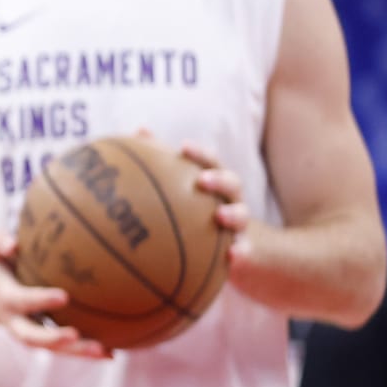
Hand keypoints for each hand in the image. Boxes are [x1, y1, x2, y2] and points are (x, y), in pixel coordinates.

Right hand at [0, 232, 107, 358]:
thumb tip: (14, 244)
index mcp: (5, 298)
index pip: (22, 301)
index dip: (40, 300)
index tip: (64, 296)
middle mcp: (15, 321)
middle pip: (32, 337)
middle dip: (53, 339)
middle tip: (76, 335)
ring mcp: (30, 333)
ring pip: (51, 349)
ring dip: (76, 352)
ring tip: (104, 352)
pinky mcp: (43, 339)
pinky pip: (63, 349)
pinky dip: (85, 353)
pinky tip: (112, 353)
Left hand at [171, 140, 255, 271]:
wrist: (247, 251)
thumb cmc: (207, 214)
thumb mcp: (191, 192)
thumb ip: (166, 166)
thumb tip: (139, 131)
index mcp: (217, 184)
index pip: (210, 162)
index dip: (199, 153)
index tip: (183, 146)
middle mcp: (232, 200)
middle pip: (232, 183)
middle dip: (219, 179)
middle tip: (202, 179)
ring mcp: (241, 225)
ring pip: (242, 215)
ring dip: (233, 214)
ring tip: (221, 216)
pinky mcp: (247, 250)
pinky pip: (246, 251)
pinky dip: (241, 252)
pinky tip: (233, 255)